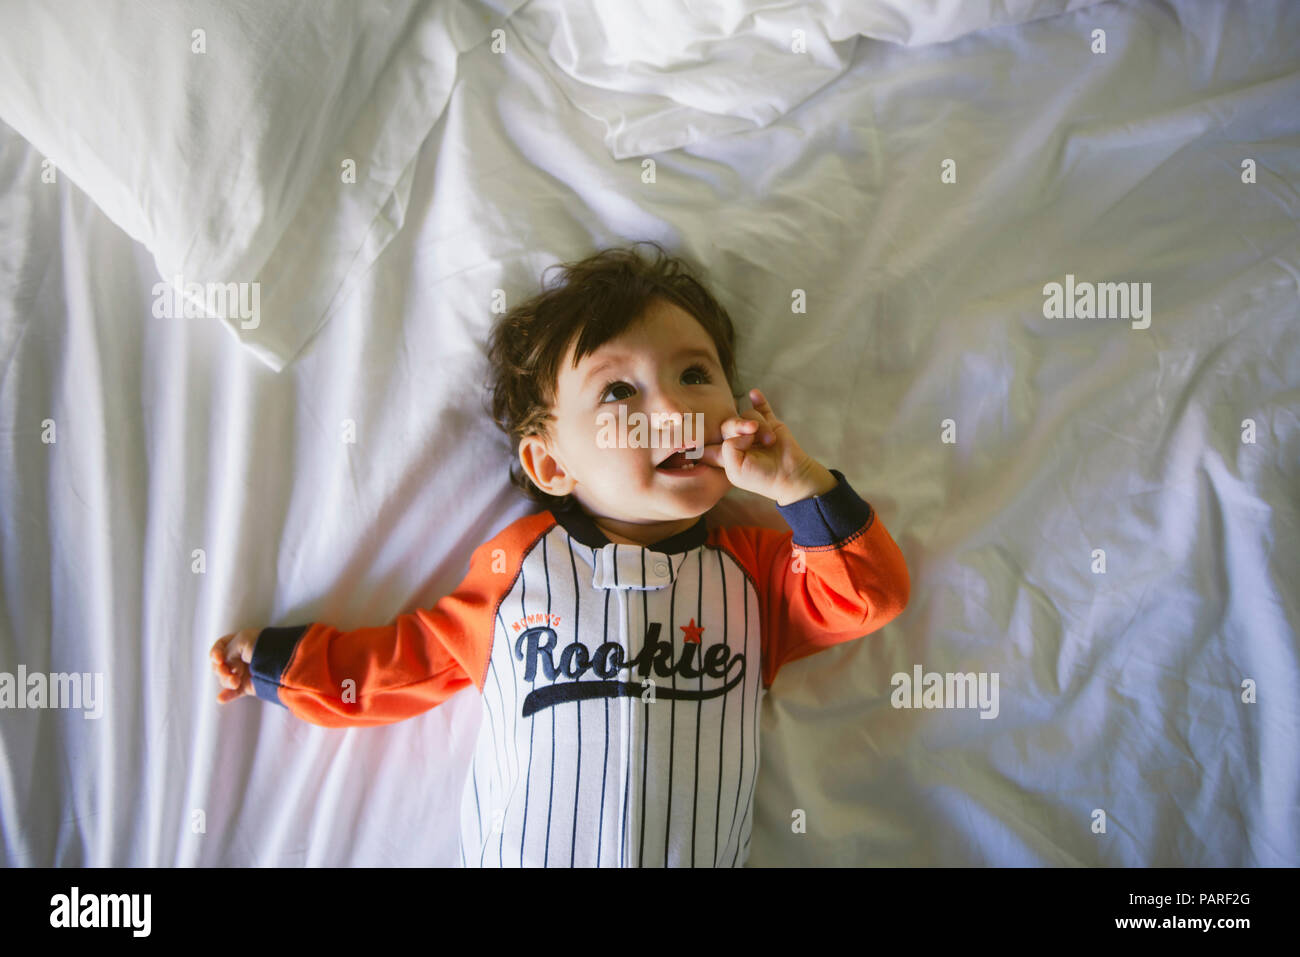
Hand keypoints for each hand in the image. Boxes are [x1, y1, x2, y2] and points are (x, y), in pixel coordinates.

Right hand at [210, 628, 258, 703]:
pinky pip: (234, 692)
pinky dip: (227, 695)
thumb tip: (223, 664)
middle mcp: (240, 657)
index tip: (218, 659)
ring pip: (225, 679)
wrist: (281, 660)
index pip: (221, 646)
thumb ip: (227, 651)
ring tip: (235, 681)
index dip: (216, 653)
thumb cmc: (263, 645)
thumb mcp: (242, 641)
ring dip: (227, 681)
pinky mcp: (248, 685)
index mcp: (239, 642)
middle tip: (227, 671)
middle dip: (221, 669)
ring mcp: (244, 672)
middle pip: (220, 665)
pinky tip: (221, 698)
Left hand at [696, 388, 835, 504]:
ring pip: (747, 416)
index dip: (698, 436)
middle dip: (738, 426)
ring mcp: (754, 432)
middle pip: (727, 424)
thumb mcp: (735, 469)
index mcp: (724, 455)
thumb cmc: (761, 477)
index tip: (685, 426)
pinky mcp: (770, 424)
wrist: (791, 475)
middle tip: (752, 431)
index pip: (706, 443)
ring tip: (770, 442)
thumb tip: (743, 430)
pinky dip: (759, 400)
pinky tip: (755, 393)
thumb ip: (728, 447)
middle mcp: (737, 441)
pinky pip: (761, 408)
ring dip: (760, 427)